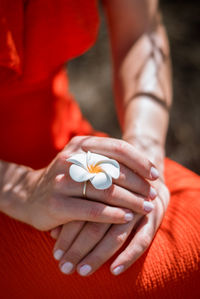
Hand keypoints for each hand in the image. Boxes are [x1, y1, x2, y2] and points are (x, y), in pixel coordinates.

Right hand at [50, 136, 159, 273]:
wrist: (29, 195)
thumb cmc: (65, 180)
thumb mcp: (83, 162)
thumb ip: (107, 160)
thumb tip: (145, 167)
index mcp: (80, 145)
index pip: (118, 148)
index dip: (140, 161)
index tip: (155, 174)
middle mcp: (71, 159)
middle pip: (115, 169)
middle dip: (139, 183)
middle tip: (152, 194)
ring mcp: (62, 181)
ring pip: (106, 190)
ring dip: (130, 200)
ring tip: (145, 208)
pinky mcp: (56, 204)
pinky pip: (92, 210)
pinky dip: (113, 215)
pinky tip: (126, 218)